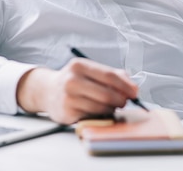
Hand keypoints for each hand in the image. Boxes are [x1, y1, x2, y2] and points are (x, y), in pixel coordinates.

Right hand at [16, 58, 138, 124]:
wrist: (47, 91)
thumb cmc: (75, 81)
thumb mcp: (90, 71)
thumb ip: (113, 76)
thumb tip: (133, 87)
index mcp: (79, 65)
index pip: (109, 76)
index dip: (126, 85)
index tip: (135, 93)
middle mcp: (72, 80)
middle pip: (107, 93)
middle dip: (120, 100)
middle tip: (124, 102)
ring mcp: (68, 97)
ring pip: (101, 107)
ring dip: (111, 108)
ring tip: (109, 105)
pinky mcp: (67, 112)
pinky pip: (93, 116)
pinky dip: (100, 115)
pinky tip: (97, 110)